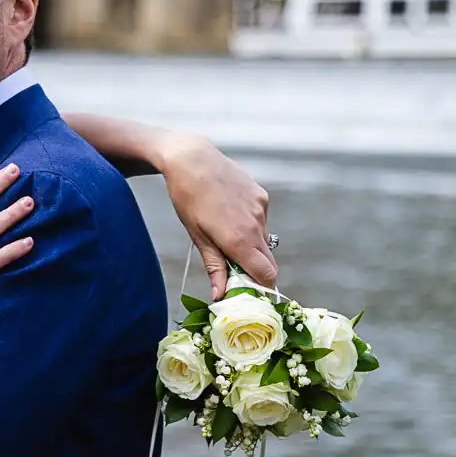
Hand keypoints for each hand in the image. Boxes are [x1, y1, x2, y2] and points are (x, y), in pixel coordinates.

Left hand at [159, 133, 274, 299]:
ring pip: (263, 239)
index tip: (252, 293)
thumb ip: (214, 267)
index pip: (266, 274)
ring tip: (224, 234)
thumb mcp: (197, 236)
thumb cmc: (188, 198)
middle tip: (235, 271)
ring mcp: (261, 209)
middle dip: (255, 269)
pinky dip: (250, 225)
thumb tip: (220, 296)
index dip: (263, 287)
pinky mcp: (261, 196)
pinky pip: (261, 220)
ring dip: (250, 246)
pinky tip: (229, 213)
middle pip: (267, 260)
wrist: (192, 159)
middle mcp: (256, 225)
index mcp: (239, 240)